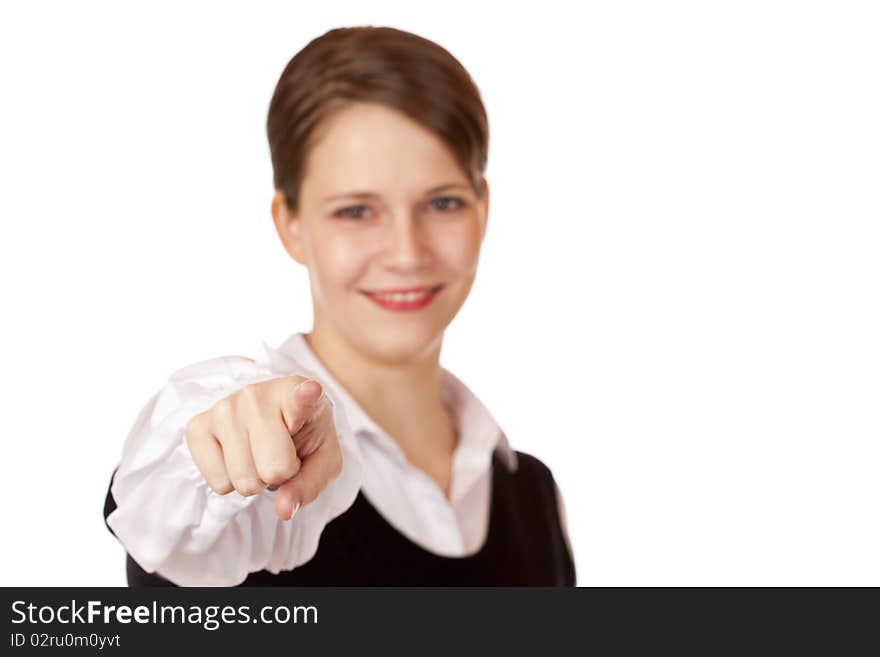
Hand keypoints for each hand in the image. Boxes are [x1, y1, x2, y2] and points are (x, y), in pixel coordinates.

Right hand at [185, 376, 342, 520]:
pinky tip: (238, 455)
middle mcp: (257, 394)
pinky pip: (219, 484)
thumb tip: (283, 510)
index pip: (301, 398)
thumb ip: (311, 484)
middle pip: (274, 469)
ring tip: (260, 452)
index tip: (311, 391)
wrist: (273, 418)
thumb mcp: (324, 459)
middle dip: (280, 475)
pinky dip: (232, 481)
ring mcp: (223, 408)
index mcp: (297, 394)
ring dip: (255, 478)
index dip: (306, 397)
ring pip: (243, 480)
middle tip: (281, 455)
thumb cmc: (304, 436)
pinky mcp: (197, 427)